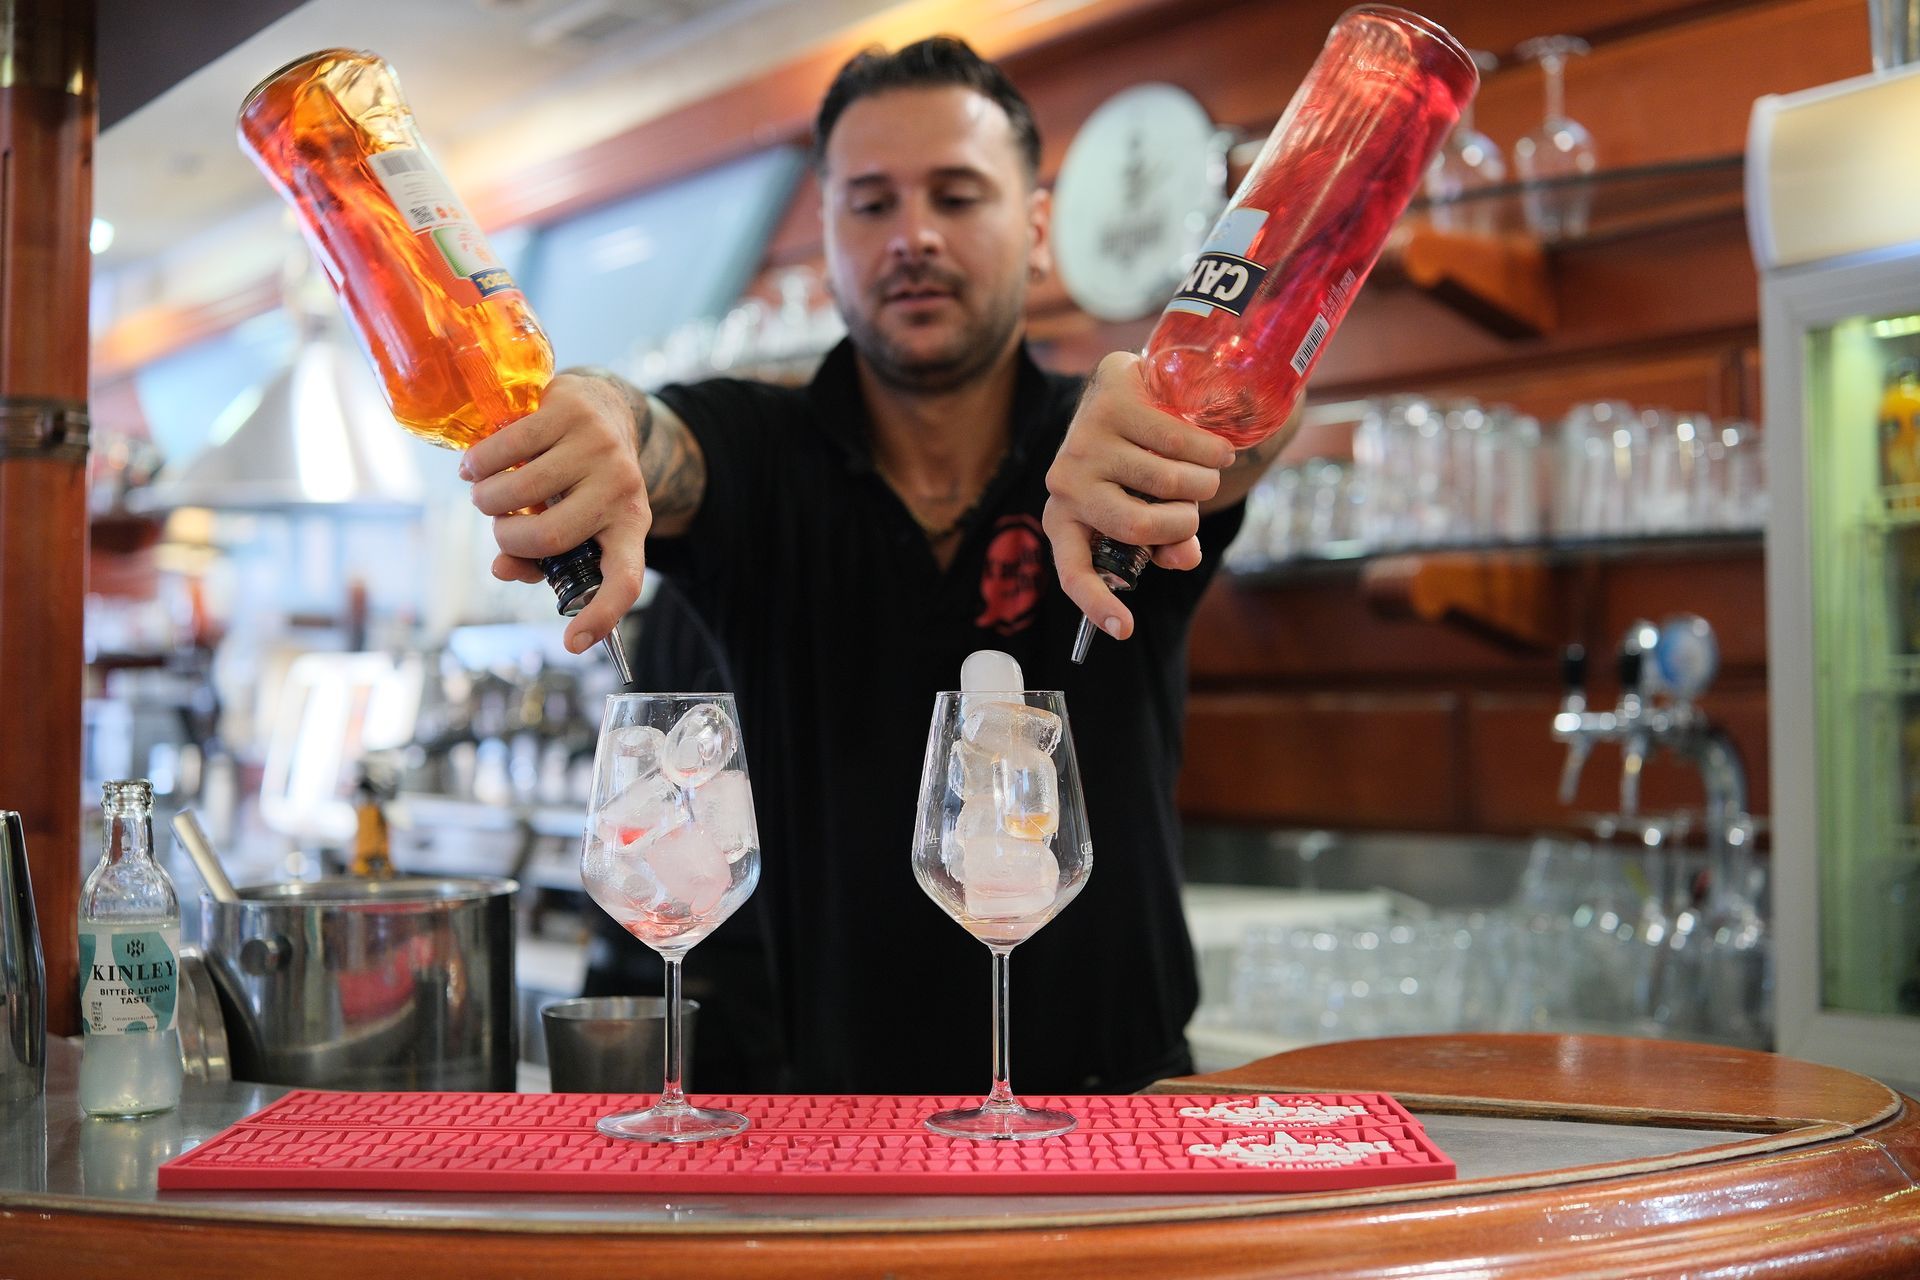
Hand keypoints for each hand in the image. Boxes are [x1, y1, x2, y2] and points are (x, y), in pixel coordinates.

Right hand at [458, 372, 650, 652]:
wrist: (602, 407)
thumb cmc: (580, 478)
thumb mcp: (571, 518)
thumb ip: (538, 553)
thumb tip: (502, 568)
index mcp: (630, 525)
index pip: (626, 578)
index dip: (602, 615)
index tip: (573, 643)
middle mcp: (621, 488)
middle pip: (549, 536)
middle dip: (507, 538)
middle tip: (499, 527)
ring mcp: (600, 447)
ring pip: (521, 491)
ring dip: (486, 501)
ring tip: (484, 494)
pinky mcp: (572, 411)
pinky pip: (508, 448)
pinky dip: (480, 464)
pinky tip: (474, 467)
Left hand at [1042, 352, 1236, 639]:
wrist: (1131, 390)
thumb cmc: (1139, 467)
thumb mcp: (1152, 512)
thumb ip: (1168, 543)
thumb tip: (1183, 557)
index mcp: (1064, 521)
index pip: (1073, 570)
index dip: (1097, 602)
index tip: (1124, 629)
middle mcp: (1064, 483)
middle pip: (1140, 525)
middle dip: (1184, 524)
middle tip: (1193, 513)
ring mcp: (1084, 440)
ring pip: (1169, 482)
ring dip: (1205, 484)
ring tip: (1207, 474)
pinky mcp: (1111, 402)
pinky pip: (1180, 442)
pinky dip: (1212, 453)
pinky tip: (1217, 452)